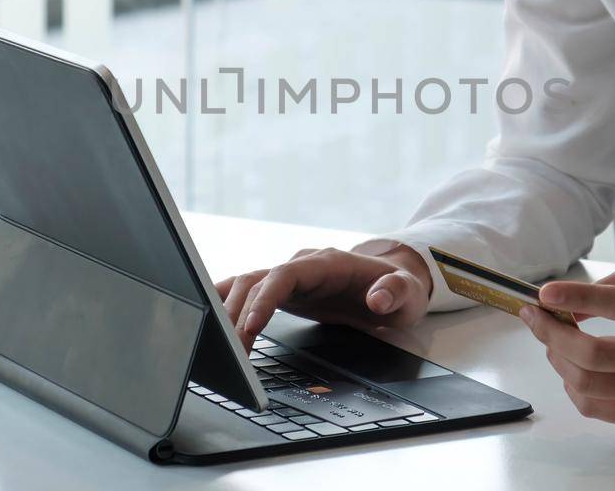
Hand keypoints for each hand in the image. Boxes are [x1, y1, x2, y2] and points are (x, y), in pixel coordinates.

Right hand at [213, 246, 433, 348]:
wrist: (391, 280)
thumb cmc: (398, 287)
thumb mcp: (408, 293)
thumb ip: (394, 292)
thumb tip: (377, 298)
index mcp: (326, 263)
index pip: (285, 275)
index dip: (265, 299)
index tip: (252, 326)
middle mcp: (302, 265)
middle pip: (257, 281)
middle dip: (239, 315)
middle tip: (231, 352)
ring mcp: (289, 276)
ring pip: (246, 285)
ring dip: (228, 312)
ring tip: (217, 345)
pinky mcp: (281, 289)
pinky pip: (246, 290)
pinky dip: (224, 301)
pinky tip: (205, 316)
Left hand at [520, 268, 614, 426]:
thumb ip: (602, 288)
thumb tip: (557, 308)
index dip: (578, 298)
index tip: (544, 293)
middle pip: (593, 355)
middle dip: (551, 335)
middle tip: (535, 318)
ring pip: (587, 385)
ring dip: (557, 360)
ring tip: (552, 344)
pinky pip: (593, 408)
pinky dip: (571, 387)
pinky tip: (573, 370)